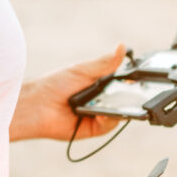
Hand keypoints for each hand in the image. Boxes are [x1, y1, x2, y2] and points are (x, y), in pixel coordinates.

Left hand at [9, 44, 126, 141]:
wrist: (37, 105)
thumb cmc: (55, 84)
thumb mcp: (83, 69)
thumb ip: (105, 62)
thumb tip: (122, 46)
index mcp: (99, 84)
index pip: (122, 84)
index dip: (131, 83)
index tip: (139, 80)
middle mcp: (100, 100)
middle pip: (123, 100)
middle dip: (128, 97)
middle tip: (131, 93)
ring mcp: (98, 115)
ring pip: (119, 113)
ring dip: (117, 108)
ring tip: (109, 102)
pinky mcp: (94, 129)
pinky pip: (109, 125)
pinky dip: (108, 119)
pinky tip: (101, 114)